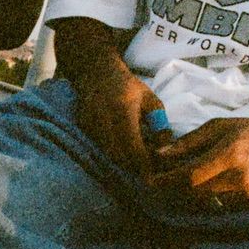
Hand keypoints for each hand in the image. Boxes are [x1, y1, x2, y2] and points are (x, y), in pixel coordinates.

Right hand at [72, 60, 162, 178]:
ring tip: (134, 161)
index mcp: (123, 110)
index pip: (133, 145)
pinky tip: (121, 149)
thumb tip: (165, 149)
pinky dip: (111, 153)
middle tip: (144, 171)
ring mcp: (90, 123)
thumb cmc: (128, 87)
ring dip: (122, 161)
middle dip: (133, 167)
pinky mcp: (83, 126)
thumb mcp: (150, 100)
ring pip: (108, 154)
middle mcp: (104, 118)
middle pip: (119, 155)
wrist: (97, 72)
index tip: (152, 175)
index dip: (142, 164)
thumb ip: (159, 124)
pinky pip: (99, 147)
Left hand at [148, 117, 248, 208]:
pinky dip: (202, 200)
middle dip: (170, 190)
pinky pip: (216, 207)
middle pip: (193, 193)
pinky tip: (197, 190)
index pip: (189, 175)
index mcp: (229, 154)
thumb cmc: (248, 132)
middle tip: (157, 183)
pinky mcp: (248, 206)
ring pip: (202, 203)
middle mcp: (238, 178)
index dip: (166, 180)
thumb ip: (187, 142)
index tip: (149, 179)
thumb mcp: (217, 127)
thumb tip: (158, 155)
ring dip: (183, 197)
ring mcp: (245, 195)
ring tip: (174, 185)